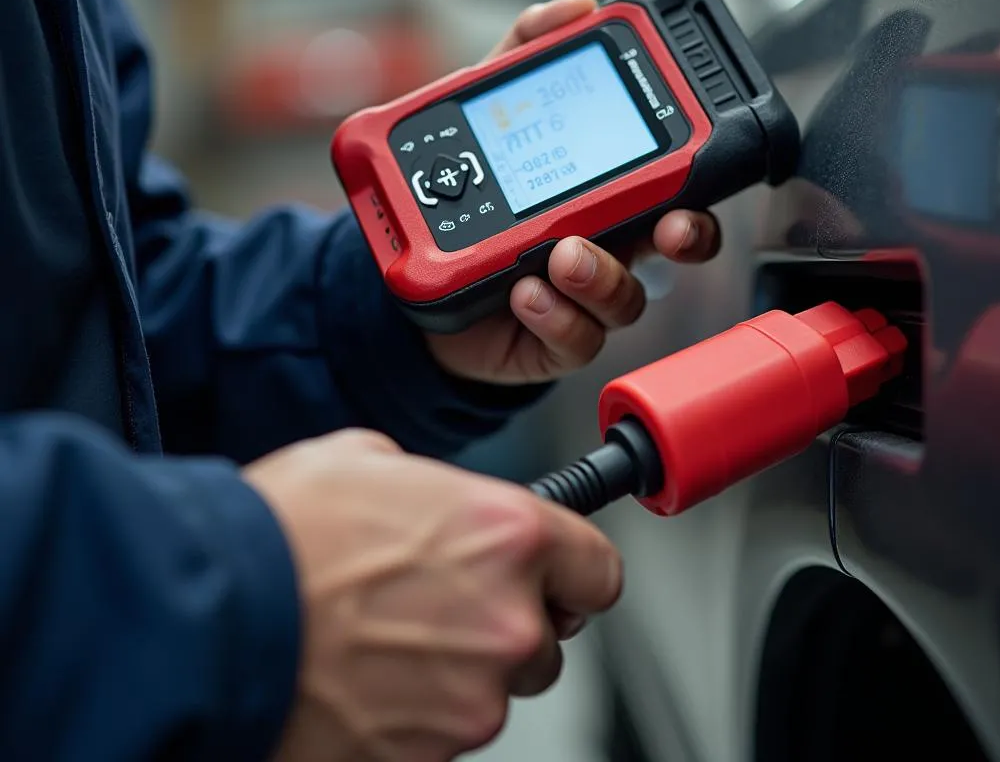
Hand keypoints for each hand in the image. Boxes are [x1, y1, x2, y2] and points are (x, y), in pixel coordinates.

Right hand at [246, 429, 620, 761]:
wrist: (209, 619)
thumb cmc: (282, 531)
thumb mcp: (366, 458)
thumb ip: (432, 482)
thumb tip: (434, 500)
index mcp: (507, 534)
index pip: (599, 569)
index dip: (576, 570)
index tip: (560, 574)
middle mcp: (506, 621)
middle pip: (546, 638)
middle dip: (504, 622)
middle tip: (438, 601)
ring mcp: (469, 699)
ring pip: (494, 690)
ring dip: (457, 668)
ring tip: (384, 636)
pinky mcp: (427, 757)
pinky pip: (443, 729)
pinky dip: (415, 709)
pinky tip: (363, 675)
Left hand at [426, 0, 720, 384]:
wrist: (418, 268)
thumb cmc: (473, 191)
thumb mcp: (489, 112)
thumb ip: (523, 57)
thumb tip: (572, 9)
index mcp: (605, 191)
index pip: (671, 185)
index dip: (697, 180)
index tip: (699, 159)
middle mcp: (608, 242)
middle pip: (674, 244)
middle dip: (685, 234)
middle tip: (667, 224)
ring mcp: (582, 293)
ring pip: (627, 297)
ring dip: (602, 275)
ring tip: (560, 257)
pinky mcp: (550, 333)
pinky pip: (575, 336)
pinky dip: (555, 315)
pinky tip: (524, 293)